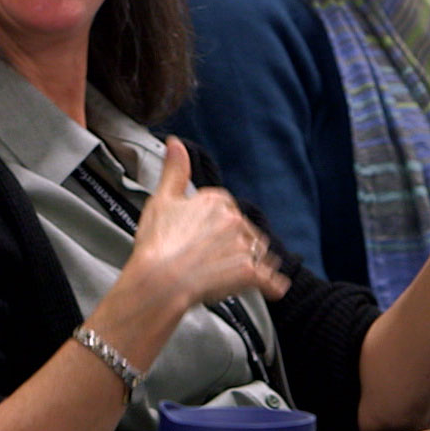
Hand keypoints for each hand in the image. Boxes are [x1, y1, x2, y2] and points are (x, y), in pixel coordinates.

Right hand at [130, 137, 289, 307]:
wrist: (158, 281)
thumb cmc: (157, 244)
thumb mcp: (161, 200)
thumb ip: (174, 170)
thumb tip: (176, 143)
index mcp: (216, 200)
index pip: (225, 207)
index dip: (214, 223)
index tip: (203, 234)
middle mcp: (235, 220)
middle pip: (243, 229)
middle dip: (234, 242)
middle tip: (212, 257)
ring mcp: (244, 247)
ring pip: (258, 251)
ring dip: (253, 260)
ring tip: (233, 272)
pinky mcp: (250, 273)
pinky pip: (270, 279)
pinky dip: (272, 284)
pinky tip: (272, 287)